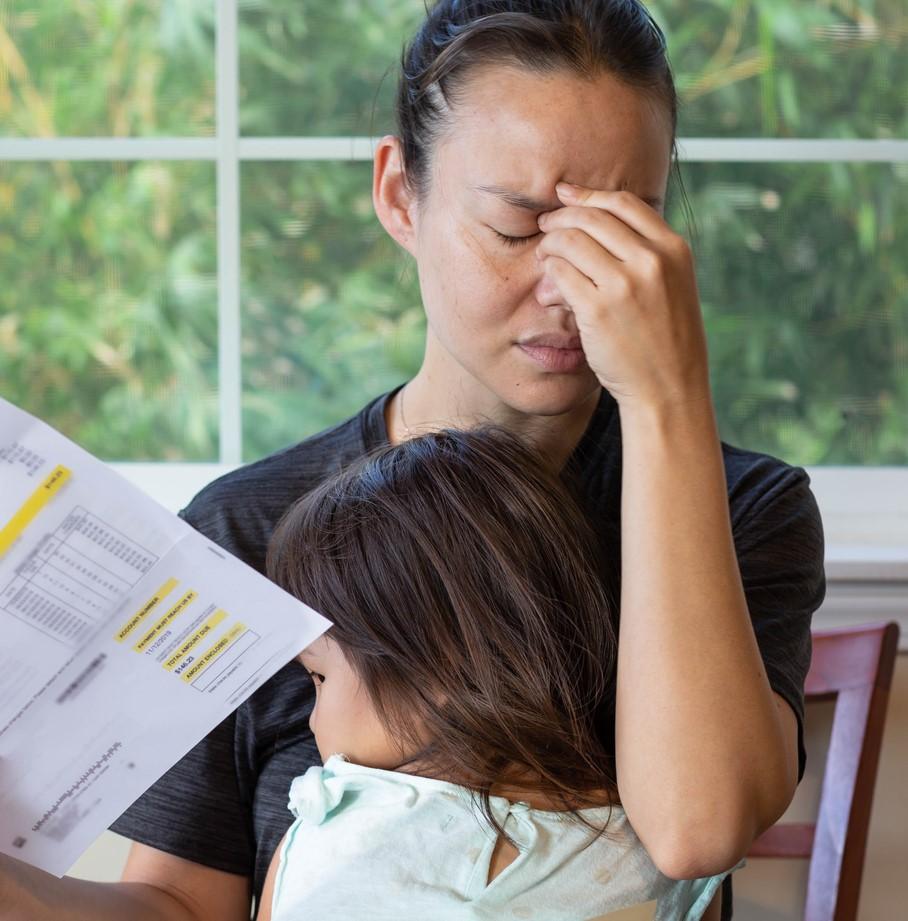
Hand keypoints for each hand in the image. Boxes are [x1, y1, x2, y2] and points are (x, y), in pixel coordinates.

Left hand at [535, 183, 710, 412]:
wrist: (669, 389)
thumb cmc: (665, 341)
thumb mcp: (671, 287)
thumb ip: (645, 256)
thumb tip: (596, 227)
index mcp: (673, 250)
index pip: (624, 203)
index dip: (588, 195)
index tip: (565, 195)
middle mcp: (652, 261)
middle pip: (592, 217)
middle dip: (561, 218)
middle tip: (545, 227)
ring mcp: (625, 285)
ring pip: (571, 241)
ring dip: (550, 245)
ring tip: (543, 257)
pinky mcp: (598, 310)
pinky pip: (560, 273)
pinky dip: (548, 273)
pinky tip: (547, 287)